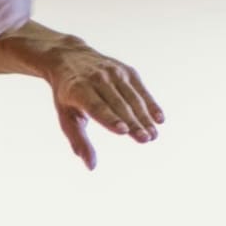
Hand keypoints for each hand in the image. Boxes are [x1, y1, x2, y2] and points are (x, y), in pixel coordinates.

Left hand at [44, 42, 164, 170]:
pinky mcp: (126, 70)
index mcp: (78, 89)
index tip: (124, 131)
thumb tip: (91, 167)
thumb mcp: (66, 116)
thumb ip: (79, 141)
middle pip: (118, 104)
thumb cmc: (67, 95)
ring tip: (153, 135)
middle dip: (133, 122)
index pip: (96, 106)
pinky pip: (141, 89)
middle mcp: (97, 78)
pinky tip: (159, 119)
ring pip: (132, 97)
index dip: (110, 118)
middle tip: (145, 139)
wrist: (70, 58)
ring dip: (144, 116)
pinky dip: (150, 103)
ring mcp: (113, 72)